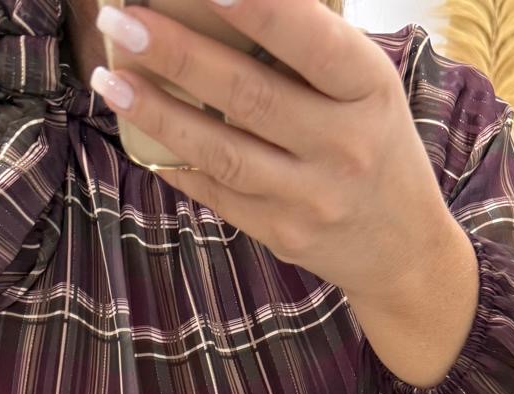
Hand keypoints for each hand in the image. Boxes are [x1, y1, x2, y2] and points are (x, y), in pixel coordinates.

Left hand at [90, 0, 459, 308]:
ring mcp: (310, 197)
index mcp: (369, 91)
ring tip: (110, 79)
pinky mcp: (282, 234)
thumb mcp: (367, 87)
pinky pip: (218, 192)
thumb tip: (226, 7)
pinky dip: (175, 160)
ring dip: (158, 113)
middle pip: (248, 95)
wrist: (403, 249)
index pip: (311, 43)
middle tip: (122, 20)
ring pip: (221, 151)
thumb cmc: (375, 143)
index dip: (259, 10)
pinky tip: (137, 132)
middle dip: (178, 55)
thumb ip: (312, 51)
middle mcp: (343, 146)